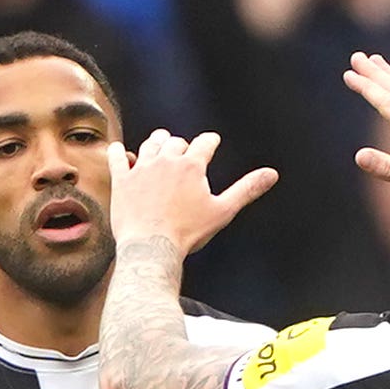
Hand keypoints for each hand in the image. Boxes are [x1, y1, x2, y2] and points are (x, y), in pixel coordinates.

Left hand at [105, 130, 277, 258]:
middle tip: (184, 151)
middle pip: (175, 141)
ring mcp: (142, 169)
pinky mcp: (122, 180)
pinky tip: (122, 152)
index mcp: (191, 166)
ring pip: (150, 144)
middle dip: (182, 145)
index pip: (205, 143)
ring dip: (156, 144)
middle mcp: (166, 161)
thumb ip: (246, 189)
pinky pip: (118, 157)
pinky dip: (120, 152)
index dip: (211, 141)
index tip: (212, 142)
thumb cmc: (188, 233)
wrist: (151, 247)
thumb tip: (272, 174)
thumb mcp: (222, 211)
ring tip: (159, 147)